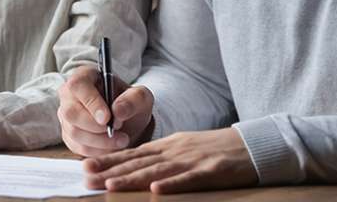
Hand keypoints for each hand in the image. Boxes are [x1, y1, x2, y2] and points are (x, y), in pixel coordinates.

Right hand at [57, 66, 154, 155]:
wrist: (129, 121)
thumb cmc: (130, 103)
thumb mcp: (141, 97)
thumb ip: (133, 100)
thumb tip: (117, 111)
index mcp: (85, 76)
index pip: (78, 86)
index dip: (91, 103)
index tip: (107, 119)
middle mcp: (70, 94)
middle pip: (70, 112)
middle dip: (95, 127)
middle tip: (117, 131)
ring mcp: (66, 116)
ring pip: (74, 132)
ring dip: (100, 141)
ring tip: (121, 139)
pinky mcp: (68, 135)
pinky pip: (77, 147)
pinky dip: (97, 151)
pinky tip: (111, 146)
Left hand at [81, 128, 257, 192]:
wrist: (251, 145)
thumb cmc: (215, 150)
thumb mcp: (184, 148)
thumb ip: (161, 157)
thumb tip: (134, 166)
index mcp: (168, 145)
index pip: (133, 153)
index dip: (109, 161)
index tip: (86, 167)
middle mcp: (175, 151)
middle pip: (139, 162)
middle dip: (111, 170)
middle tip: (87, 178)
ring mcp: (192, 160)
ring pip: (157, 171)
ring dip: (132, 178)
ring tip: (111, 185)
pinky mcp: (211, 171)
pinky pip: (189, 180)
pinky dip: (172, 185)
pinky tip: (156, 191)